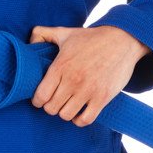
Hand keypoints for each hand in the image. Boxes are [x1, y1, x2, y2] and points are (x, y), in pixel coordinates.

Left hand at [26, 25, 151, 126]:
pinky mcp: (103, 97)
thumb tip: (29, 42)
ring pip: (66, 115)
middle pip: (51, 108)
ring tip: (67, 105)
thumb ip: (42, 33)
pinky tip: (79, 112)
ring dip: (65, 113)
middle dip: (50, 106)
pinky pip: (85, 120)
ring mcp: (88, 90)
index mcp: (60, 66)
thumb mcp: (64, 32)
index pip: (40, 96)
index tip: (41, 98)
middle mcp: (73, 80)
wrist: (122, 40)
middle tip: (55, 101)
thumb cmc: (91, 38)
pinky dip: (79, 120)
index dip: (37, 101)